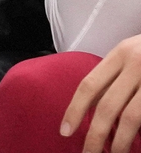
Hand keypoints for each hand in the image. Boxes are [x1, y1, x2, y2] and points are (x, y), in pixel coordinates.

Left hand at [61, 35, 140, 152]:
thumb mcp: (131, 54)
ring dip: (120, 142)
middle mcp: (137, 65)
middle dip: (96, 134)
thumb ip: (113, 76)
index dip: (75, 110)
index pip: (90, 85)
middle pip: (109, 106)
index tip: (65, 131)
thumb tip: (90, 108)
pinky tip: (135, 146)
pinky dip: (140, 135)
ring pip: (132, 118)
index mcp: (121, 54)